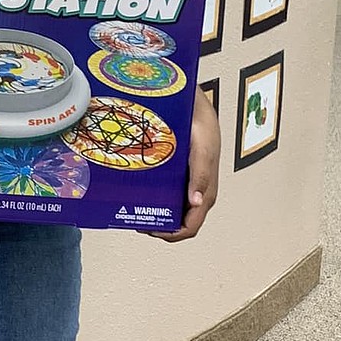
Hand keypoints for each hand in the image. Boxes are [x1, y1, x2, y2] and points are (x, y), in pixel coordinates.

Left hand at [151, 89, 219, 242]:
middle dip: (159, 227)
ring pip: (171, 211)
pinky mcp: (179, 177)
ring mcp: (187, 186)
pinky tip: (139, 194)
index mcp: (206, 192)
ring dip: (155, 214)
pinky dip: (154, 200)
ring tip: (135, 209)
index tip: (152, 229)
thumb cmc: (202, 127)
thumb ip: (201, 175)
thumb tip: (196, 202)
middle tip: (137, 220)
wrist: (194, 106)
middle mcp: (196, 192)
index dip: (172, 234)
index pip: (191, 226)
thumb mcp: (202, 150)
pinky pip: (167, 195)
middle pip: (178, 223)